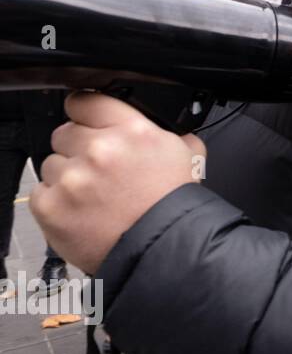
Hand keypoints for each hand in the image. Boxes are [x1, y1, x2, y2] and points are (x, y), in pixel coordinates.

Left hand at [29, 93, 205, 274]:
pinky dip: (57, 202)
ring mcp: (73, 178)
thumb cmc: (175, 208)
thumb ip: (169, 133)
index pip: (86, 101)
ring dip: (68, 177)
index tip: (86, 122)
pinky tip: (82, 212)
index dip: (85, 113)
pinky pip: (40, 192)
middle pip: (65, 132)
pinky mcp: (51, 206)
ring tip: (95, 198)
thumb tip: (166, 124)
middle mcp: (100, 150)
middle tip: (99, 172)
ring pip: (51, 163)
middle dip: (78, 149)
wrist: (164, 252)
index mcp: (133, 132)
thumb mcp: (188, 157)